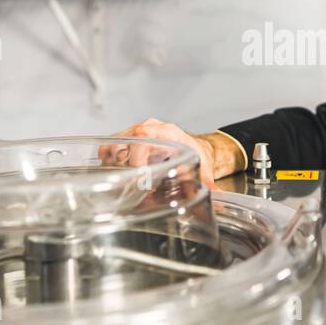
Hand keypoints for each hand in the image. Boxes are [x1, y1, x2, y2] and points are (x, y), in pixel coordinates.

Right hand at [103, 118, 242, 189]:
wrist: (192, 145)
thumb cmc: (194, 153)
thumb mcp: (202, 168)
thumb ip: (209, 184)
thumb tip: (218, 196)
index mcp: (167, 132)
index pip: (145, 136)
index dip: (138, 157)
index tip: (140, 178)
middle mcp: (149, 128)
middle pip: (126, 141)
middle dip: (124, 165)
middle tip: (129, 185)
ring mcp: (136, 131)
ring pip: (114, 142)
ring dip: (113, 163)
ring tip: (121, 181)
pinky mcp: (127, 137)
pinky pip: (110, 144)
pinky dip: (107, 159)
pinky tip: (113, 174)